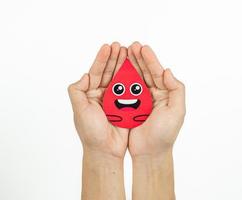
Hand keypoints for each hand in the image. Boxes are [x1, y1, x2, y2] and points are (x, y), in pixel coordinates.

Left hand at [68, 42, 128, 158]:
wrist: (106, 150)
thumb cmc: (91, 133)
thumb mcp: (79, 110)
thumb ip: (77, 91)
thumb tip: (85, 75)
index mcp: (90, 94)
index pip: (96, 72)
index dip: (102, 59)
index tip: (109, 47)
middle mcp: (103, 95)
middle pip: (110, 72)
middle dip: (116, 58)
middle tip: (123, 46)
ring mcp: (116, 100)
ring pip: (122, 79)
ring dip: (126, 65)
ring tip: (131, 53)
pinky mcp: (127, 106)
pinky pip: (132, 90)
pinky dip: (135, 79)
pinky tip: (139, 69)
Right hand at [127, 42, 185, 158]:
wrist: (150, 153)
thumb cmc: (165, 134)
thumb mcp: (177, 111)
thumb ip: (176, 90)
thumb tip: (168, 71)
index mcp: (166, 94)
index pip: (158, 73)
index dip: (150, 60)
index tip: (142, 48)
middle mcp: (155, 95)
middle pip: (145, 72)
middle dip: (138, 58)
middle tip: (131, 45)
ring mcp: (141, 101)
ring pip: (134, 79)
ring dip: (129, 65)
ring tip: (123, 52)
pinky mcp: (129, 108)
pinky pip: (125, 90)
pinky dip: (121, 79)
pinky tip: (116, 69)